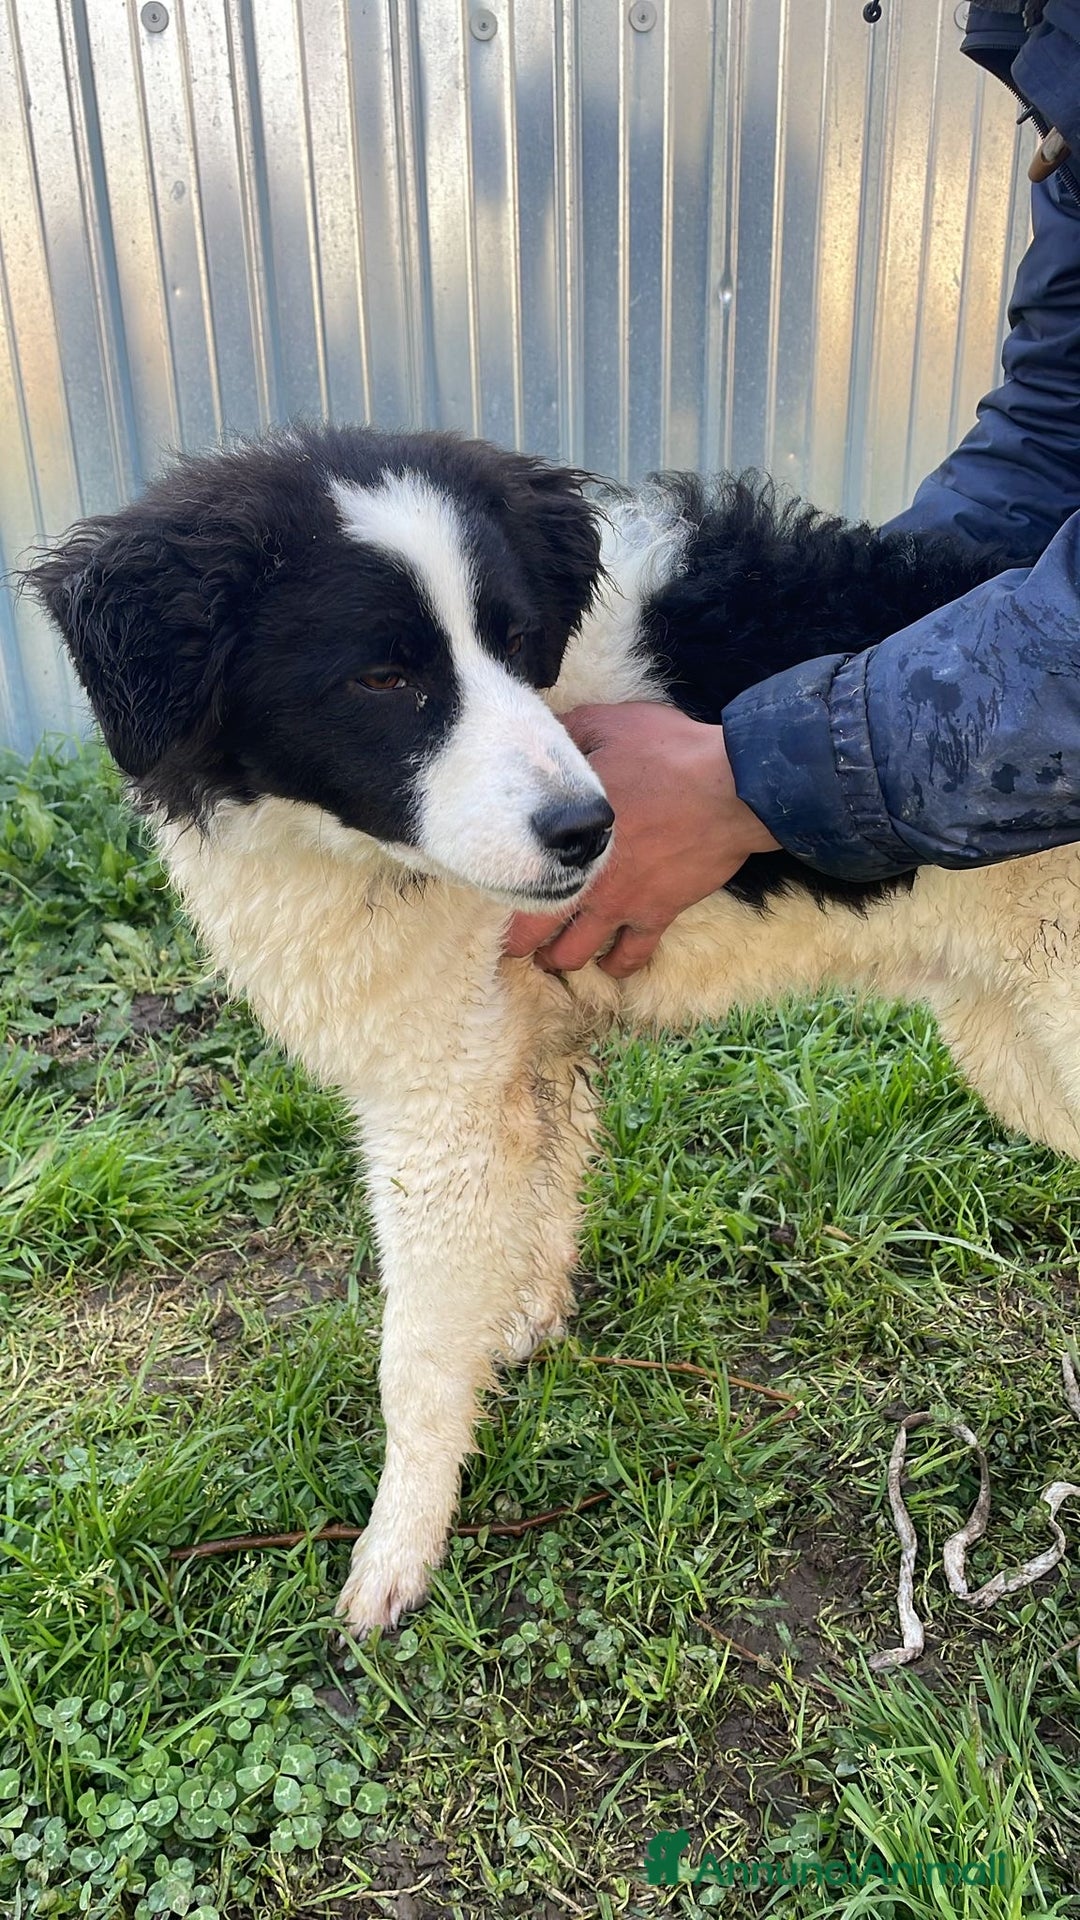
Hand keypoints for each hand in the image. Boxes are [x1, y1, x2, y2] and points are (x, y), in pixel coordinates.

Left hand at [504, 702, 778, 976]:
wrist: (729, 788)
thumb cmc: (667, 754)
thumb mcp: (606, 725)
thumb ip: (568, 732)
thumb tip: (542, 731)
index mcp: (562, 837)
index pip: (511, 872)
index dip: (497, 882)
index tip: (493, 882)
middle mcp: (583, 880)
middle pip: (532, 931)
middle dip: (517, 940)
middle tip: (512, 939)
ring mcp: (620, 904)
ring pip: (574, 954)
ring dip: (559, 958)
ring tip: (552, 955)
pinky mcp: (657, 914)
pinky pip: (632, 957)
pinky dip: (617, 965)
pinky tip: (609, 963)